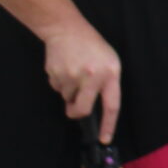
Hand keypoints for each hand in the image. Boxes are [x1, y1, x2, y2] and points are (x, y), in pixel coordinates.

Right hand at [44, 20, 122, 144]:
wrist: (67, 29)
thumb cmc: (92, 47)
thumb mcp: (110, 62)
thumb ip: (107, 84)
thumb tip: (97, 108)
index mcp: (110, 73)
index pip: (111, 106)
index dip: (108, 125)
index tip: (104, 138)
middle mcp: (92, 76)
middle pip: (82, 109)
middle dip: (76, 113)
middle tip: (74, 110)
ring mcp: (72, 75)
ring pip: (67, 98)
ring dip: (69, 92)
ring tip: (73, 73)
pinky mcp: (56, 73)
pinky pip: (57, 88)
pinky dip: (60, 83)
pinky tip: (64, 68)